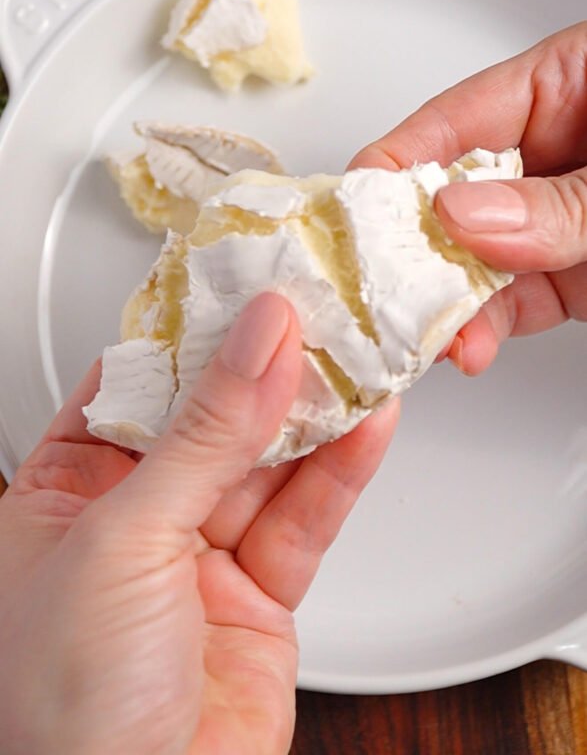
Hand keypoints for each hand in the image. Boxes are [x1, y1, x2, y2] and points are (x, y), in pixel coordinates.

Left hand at [0, 293, 397, 754]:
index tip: (243, 286)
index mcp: (63, 493)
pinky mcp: (260, 596)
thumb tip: (255, 343)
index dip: (191, 334)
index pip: (136, 386)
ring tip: (357, 356)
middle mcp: (131, 521)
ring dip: (314, 414)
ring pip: (267, 465)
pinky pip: (304, 520)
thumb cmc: (62, 712)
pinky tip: (365, 428)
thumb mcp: (124, 540)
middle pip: (210, 419)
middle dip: (265, 368)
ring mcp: (198, 558)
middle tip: (315, 311)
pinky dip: (339, 473)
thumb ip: (203, 437)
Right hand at [350, 21, 586, 374]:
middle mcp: (549, 152)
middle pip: (453, 197)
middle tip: (375, 291)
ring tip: (424, 338)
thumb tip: (462, 215)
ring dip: (447, 303)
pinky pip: (518, 299)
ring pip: (479, 259)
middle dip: (414, 248)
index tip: (349, 208)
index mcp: (561, 85)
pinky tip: (464, 346)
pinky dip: (487, 327)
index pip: (454, 121)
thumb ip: (560, 200)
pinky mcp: (575, 274)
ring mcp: (557, 218)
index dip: (395, 164)